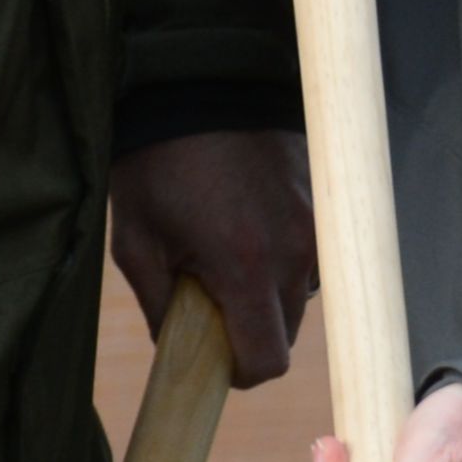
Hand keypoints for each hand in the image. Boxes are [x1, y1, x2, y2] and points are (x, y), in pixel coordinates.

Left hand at [110, 132, 317, 384]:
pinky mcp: (325, 210)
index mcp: (245, 268)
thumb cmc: (156, 166)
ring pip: (299, 298)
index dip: (240, 372)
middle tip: (209, 301)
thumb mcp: (136, 242)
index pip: (268, 358)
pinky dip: (280, 260)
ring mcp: (317, 231)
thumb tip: (182, 348)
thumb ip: (161, 306)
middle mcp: (295, 255)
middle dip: (250, 330)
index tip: (217, 359)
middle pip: (287, 333)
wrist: (196, 89)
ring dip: (267, 293)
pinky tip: (246, 227)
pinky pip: (308, 260)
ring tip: (224, 255)